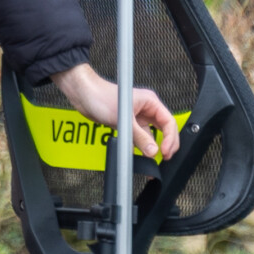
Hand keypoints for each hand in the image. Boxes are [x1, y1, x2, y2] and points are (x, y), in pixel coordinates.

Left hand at [52, 63, 178, 158]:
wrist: (83, 94)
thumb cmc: (101, 96)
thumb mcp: (124, 119)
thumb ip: (139, 137)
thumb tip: (152, 151)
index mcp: (150, 102)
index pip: (169, 122)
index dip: (170, 138)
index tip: (165, 152)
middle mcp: (146, 109)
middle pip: (163, 128)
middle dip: (166, 143)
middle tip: (164, 157)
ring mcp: (137, 116)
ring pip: (151, 134)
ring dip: (151, 146)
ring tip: (151, 158)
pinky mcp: (127, 124)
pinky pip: (138, 137)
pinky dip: (139, 146)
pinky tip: (137, 154)